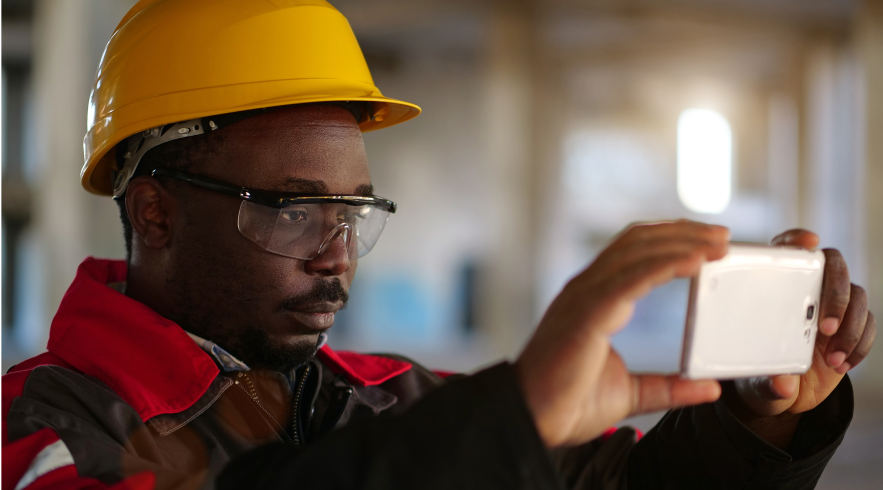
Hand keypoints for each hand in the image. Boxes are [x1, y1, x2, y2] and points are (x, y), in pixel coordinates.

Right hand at [515, 220, 728, 446]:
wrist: (533, 420)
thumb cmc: (567, 404)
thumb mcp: (632, 394)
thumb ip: (670, 387)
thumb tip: (710, 388)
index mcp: (593, 301)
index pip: (632, 253)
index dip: (669, 241)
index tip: (707, 244)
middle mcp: (586, 289)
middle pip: (637, 242)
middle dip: (682, 233)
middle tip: (723, 236)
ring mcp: (584, 297)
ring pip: (636, 252)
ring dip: (680, 242)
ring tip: (717, 244)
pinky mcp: (588, 313)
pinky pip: (631, 278)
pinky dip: (665, 265)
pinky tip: (693, 262)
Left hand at [732, 230, 875, 420]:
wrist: (788, 394)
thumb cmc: (764, 376)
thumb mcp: (758, 384)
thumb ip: (768, 384)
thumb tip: (782, 384)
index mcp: (775, 289)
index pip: (787, 250)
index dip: (798, 240)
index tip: (809, 243)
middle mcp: (807, 289)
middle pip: (833, 267)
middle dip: (835, 293)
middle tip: (825, 327)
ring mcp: (833, 305)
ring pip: (858, 296)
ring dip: (851, 327)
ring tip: (832, 359)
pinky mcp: (852, 324)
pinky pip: (870, 323)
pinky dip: (860, 344)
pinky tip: (842, 363)